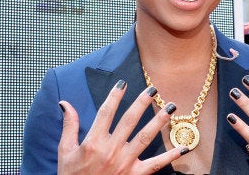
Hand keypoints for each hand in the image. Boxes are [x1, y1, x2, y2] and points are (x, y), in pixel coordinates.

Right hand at [58, 81, 187, 174]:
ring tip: (170, 108)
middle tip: (153, 89)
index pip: (106, 113)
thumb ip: (69, 126)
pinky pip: (155, 164)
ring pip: (145, 138)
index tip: (122, 83)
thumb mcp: (65, 151)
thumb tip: (65, 104)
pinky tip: (183, 147)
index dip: (114, 96)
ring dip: (159, 122)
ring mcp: (125, 163)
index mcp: (94, 142)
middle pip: (130, 121)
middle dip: (142, 103)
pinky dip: (170, 156)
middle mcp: (111, 150)